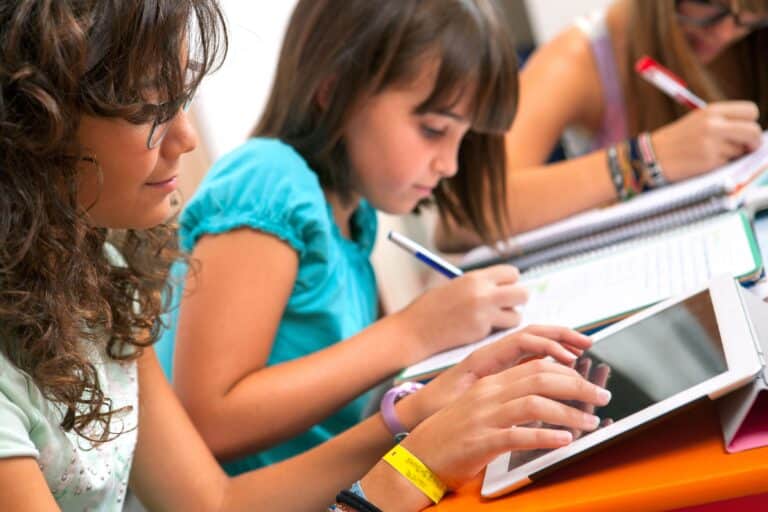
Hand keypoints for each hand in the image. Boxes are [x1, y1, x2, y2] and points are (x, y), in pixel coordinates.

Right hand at [395, 265, 527, 359]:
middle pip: (523, 293)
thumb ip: (480, 285)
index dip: (510, 281)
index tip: (503, 288)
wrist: (415, 330)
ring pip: (517, 316)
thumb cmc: (431, 308)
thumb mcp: (456, 287)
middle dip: (518, 300)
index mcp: (475, 278)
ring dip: (509, 318)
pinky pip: (500, 331)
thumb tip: (504, 288)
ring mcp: (484, 315)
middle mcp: (483, 294)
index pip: (512, 273)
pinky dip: (494, 331)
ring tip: (491, 320)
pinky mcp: (481, 333)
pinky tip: (476, 330)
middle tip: (506, 305)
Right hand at [401, 356, 611, 489]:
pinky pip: (519, 435)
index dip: (567, 370)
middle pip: (541, 378)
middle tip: (601, 397)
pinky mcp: (481, 442)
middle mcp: (488, 394)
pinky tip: (565, 441)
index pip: (535, 365)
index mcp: (490, 383)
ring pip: (535, 403)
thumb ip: (508, 398)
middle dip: (578, 386)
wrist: (417, 457)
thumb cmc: (452, 435)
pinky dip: (546, 437)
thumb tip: (544, 397)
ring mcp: (484, 417)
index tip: (588, 380)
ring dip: (569, 412)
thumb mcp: (480, 408)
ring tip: (591, 422)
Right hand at [651, 101, 761, 180]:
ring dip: (732, 155)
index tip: (745, 132)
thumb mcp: (698, 121)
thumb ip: (724, 122)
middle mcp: (714, 125)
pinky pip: (728, 163)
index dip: (751, 122)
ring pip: (741, 150)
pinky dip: (720, 165)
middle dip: (753, 142)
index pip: (750, 111)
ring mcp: (712, 144)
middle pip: (753, 131)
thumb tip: (753, 135)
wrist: (652, 157)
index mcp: (712, 111)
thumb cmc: (676, 141)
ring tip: (710, 155)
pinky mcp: (709, 161)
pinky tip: (703, 163)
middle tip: (747, 148)